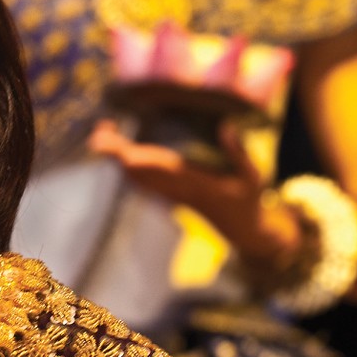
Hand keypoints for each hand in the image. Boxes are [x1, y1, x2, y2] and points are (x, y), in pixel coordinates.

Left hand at [88, 117, 299, 266]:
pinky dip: (127, 165)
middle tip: (103, 127)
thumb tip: (225, 126)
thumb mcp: (252, 176)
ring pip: (136, 176)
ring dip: (119, 156)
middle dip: (117, 152)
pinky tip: (121, 150)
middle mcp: (176, 188)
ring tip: (106, 131)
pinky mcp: (169, 195)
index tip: (116, 144)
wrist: (242, 230)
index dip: (133, 157)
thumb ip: (238, 152)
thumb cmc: (248, 200)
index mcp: (193, 183)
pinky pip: (142, 181)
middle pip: (137, 171)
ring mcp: (170, 193)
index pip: (156, 168)